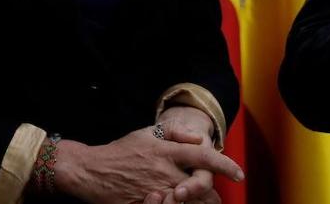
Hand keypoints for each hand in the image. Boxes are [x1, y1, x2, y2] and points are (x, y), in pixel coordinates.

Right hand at [53, 127, 242, 203]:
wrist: (91, 170)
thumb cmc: (121, 150)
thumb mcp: (148, 133)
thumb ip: (175, 133)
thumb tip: (200, 138)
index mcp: (166, 151)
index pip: (203, 156)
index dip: (225, 165)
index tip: (239, 173)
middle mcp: (164, 172)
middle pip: (200, 187)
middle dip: (214, 196)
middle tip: (219, 199)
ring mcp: (154, 190)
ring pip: (187, 203)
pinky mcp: (144, 203)